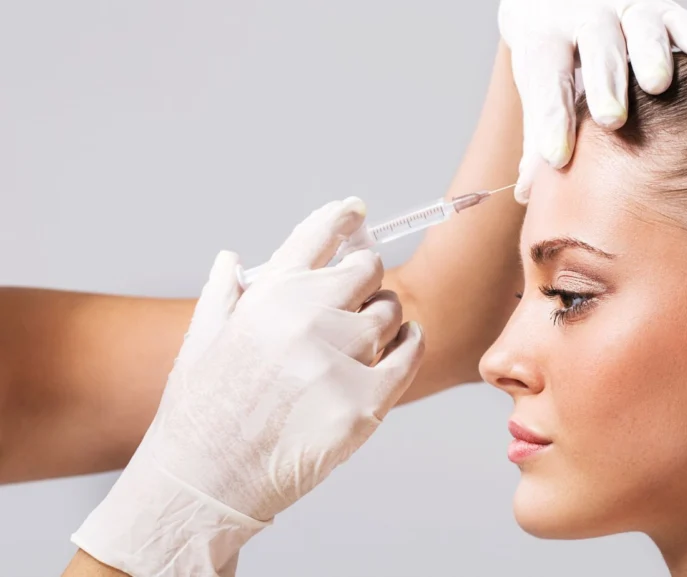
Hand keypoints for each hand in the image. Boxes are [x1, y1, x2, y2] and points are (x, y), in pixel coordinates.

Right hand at [71, 198, 424, 576]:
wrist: (202, 486)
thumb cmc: (198, 417)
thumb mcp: (201, 342)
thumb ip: (225, 294)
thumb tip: (233, 257)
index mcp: (264, 298)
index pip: (314, 239)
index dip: (341, 218)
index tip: (356, 210)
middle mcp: (302, 320)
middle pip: (366, 272)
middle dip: (366, 280)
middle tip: (361, 296)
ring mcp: (334, 362)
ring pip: (389, 313)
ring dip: (385, 318)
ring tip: (369, 335)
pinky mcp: (363, 404)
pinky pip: (408, 356)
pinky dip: (410, 345)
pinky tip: (402, 346)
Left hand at [498, 0, 686, 200]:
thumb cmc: (552, 56)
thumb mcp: (538, 87)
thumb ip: (538, 136)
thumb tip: (526, 193)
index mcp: (544, 40)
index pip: (546, 79)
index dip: (552, 119)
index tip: (557, 159)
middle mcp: (583, 18)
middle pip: (595, 45)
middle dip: (604, 82)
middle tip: (611, 120)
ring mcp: (623, 9)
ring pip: (639, 24)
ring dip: (650, 53)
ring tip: (658, 85)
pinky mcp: (658, 7)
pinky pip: (676, 16)